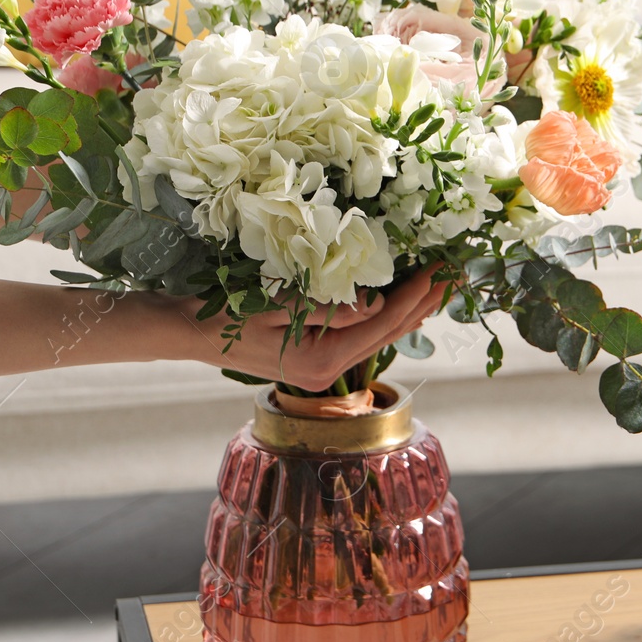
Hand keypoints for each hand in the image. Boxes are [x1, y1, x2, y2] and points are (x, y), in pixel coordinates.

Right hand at [193, 271, 447, 390]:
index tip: (440, 269)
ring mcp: (322, 368)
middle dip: (424, 302)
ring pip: (380, 337)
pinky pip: (363, 337)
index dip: (414, 295)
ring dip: (412, 310)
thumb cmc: (222, 315)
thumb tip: (376, 302)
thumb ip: (325, 307)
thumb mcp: (271, 305)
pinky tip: (406, 305)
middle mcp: (326, 372)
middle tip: (455, 273)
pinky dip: (388, 317)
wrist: (185, 333)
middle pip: (389, 334)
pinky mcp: (316, 358)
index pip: (381, 324)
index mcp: (319, 361)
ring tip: (442, 286)